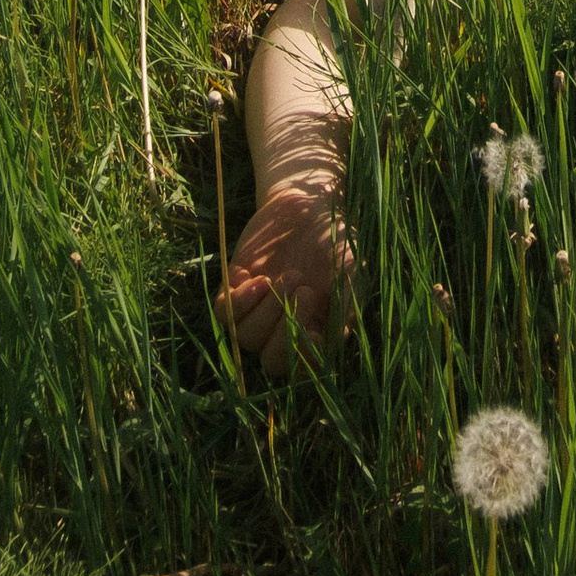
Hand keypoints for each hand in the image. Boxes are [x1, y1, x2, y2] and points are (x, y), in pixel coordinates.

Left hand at [222, 180, 353, 378]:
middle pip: (271, 362)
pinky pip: (225, 313)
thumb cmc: (337, 241)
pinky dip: (240, 299)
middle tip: (305, 290)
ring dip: (266, 309)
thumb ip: (344, 307)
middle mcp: (284, 330)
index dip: (306, 359)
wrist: (311, 205)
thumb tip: (335, 342)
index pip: (304, 370)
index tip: (317, 332)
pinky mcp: (237, 289)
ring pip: (246, 338)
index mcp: (315, 333)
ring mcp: (259, 311)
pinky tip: (258, 275)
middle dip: (285, 334)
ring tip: (289, 274)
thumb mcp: (351, 273)